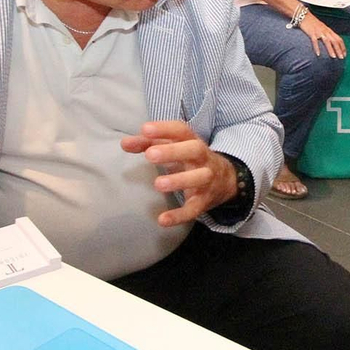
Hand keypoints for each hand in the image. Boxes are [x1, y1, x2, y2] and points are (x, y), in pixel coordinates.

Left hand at [121, 121, 241, 225]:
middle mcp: (203, 158)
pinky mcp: (205, 201)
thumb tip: (124, 143)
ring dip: (179, 180)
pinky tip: (162, 220)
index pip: (181, 131)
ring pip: (199, 178)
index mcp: (192, 142)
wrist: (225, 180)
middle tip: (150, 155)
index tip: (145, 129)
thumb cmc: (189, 159)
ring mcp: (206, 179)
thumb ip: (147, 144)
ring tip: (158, 184)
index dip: (164, 129)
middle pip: (194, 150)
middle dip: (173, 152)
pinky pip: (194, 209)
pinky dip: (179, 215)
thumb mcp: (172, 148)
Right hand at [299, 12, 346, 58]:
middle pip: (334, 41)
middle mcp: (326, 31)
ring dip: (331, 49)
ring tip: (334, 57)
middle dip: (339, 50)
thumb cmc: (313, 23)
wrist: (304, 15)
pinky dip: (317, 48)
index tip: (344, 55)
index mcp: (329, 31)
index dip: (343, 47)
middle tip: (342, 58)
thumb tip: (332, 44)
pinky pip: (315, 41)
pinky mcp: (312, 33)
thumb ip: (327, 35)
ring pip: (327, 41)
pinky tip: (318, 54)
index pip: (339, 39)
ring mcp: (319, 32)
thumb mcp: (323, 28)